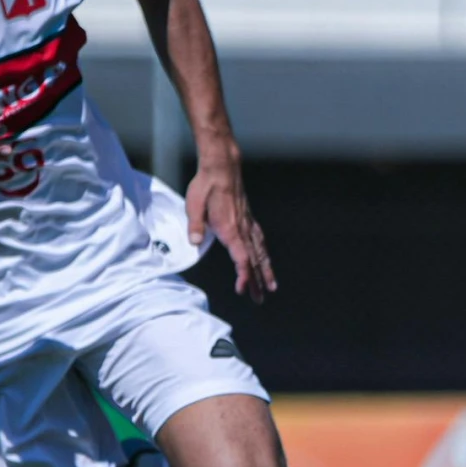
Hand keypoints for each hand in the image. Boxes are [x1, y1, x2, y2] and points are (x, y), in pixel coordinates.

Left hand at [185, 153, 277, 300]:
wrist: (222, 167)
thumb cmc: (206, 186)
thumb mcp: (194, 205)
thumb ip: (195, 226)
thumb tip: (195, 243)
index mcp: (230, 228)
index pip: (241, 257)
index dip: (243, 275)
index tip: (242, 289)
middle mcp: (243, 228)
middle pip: (254, 260)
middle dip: (257, 281)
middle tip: (260, 299)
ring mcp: (248, 224)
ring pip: (260, 252)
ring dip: (265, 270)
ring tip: (271, 286)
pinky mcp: (248, 219)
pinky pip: (259, 240)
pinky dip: (264, 254)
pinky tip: (265, 259)